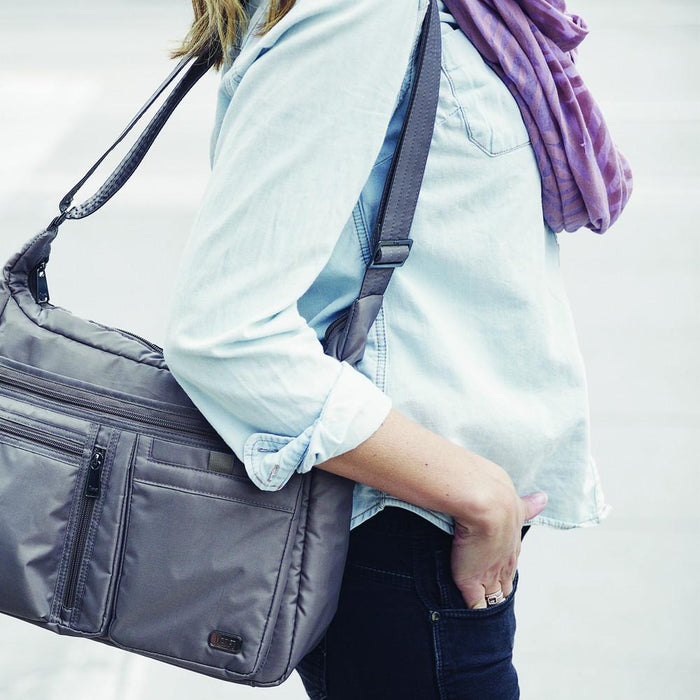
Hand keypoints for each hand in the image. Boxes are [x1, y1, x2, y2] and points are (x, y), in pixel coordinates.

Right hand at [450, 470, 546, 609]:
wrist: (487, 504)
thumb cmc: (497, 499)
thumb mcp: (516, 503)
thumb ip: (528, 505)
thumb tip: (543, 498)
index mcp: (513, 547)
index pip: (509, 566)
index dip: (504, 572)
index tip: (498, 575)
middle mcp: (505, 564)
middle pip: (504, 586)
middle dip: (498, 591)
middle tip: (490, 597)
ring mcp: (489, 575)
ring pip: (492, 597)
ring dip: (487, 601)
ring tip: (480, 609)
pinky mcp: (472, 582)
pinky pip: (475, 605)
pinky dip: (471, 610)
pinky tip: (465, 614)